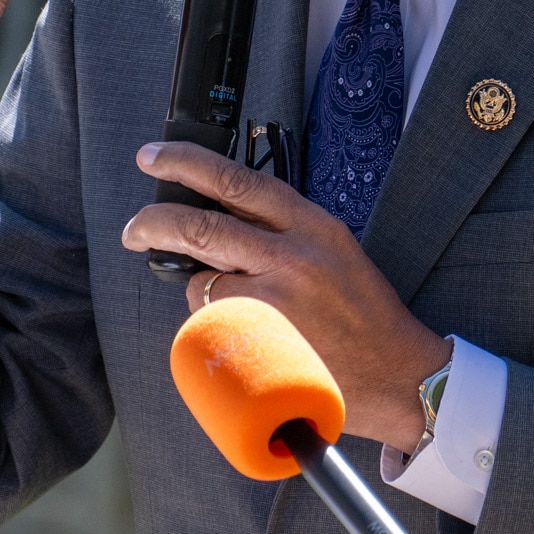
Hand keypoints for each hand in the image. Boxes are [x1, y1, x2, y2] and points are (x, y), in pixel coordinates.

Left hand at [122, 142, 449, 451]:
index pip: (240, 179)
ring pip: (202, 280)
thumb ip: (284, 233)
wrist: (400, 376)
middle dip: (153, 222)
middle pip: (202, 224)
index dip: (188, 163)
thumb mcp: (335, 253)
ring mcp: (276, 298)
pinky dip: (213, 329)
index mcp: (314, 226)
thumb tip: (221, 221)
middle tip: (133, 228)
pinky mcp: (264, 339)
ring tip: (232, 314)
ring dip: (199, 293)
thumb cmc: (365, 319)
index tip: (155, 158)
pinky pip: (212, 324)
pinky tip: (243, 341)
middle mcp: (294, 254)